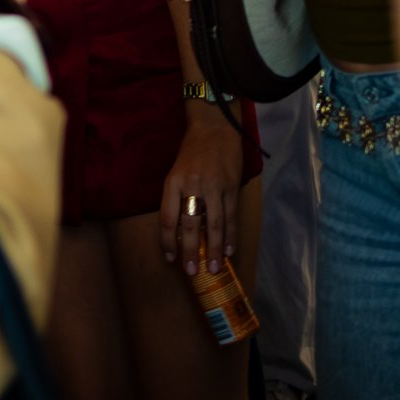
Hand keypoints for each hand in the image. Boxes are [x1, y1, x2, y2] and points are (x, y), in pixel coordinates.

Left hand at [159, 109, 244, 271]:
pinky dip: (231, 235)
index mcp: (173, 182)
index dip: (168, 242)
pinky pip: (231, 216)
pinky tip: (230, 250)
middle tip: (192, 272)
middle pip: (190, 224)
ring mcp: (214, 186)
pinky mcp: (232, 187)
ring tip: (216, 268)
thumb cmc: (191, 152)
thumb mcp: (175, 172)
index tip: (170, 259)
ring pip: (215, 223)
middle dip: (192, 251)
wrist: (214, 128)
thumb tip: (181, 231)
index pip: (167, 218)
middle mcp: (192, 185)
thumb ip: (176, 198)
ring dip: (215, 249)